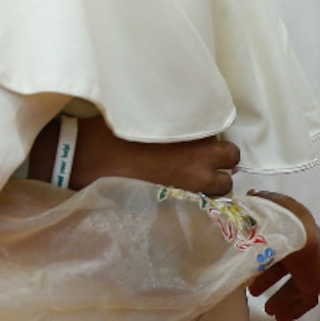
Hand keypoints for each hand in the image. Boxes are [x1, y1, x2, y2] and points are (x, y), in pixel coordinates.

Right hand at [29, 115, 239, 195]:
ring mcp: (192, 187)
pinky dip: (198, 196)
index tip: (195, 137)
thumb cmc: (111, 132)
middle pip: (230, 159)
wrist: (90, 160)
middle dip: (219, 159)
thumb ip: (170, 122)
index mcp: (192, 135)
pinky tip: (176, 189)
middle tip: (198, 156)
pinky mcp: (179, 204)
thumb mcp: (143, 116)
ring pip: (222, 185)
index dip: (209, 137)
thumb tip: (180, 122)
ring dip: (212, 179)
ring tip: (189, 175)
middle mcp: (199, 162)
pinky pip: (203, 201)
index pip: (221, 136)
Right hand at [247, 190, 319, 319]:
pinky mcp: (316, 288)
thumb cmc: (292, 225)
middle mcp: (303, 254)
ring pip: (293, 287)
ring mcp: (310, 272)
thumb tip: (253, 195)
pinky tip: (281, 317)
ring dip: (279, 298)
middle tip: (254, 290)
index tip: (249, 261)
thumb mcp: (276, 206)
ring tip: (265, 307)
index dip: (264, 254)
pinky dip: (293, 310)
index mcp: (295, 233)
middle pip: (283, 269)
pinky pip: (305, 301)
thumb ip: (265, 200)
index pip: (279, 244)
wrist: (311, 246)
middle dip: (268, 280)